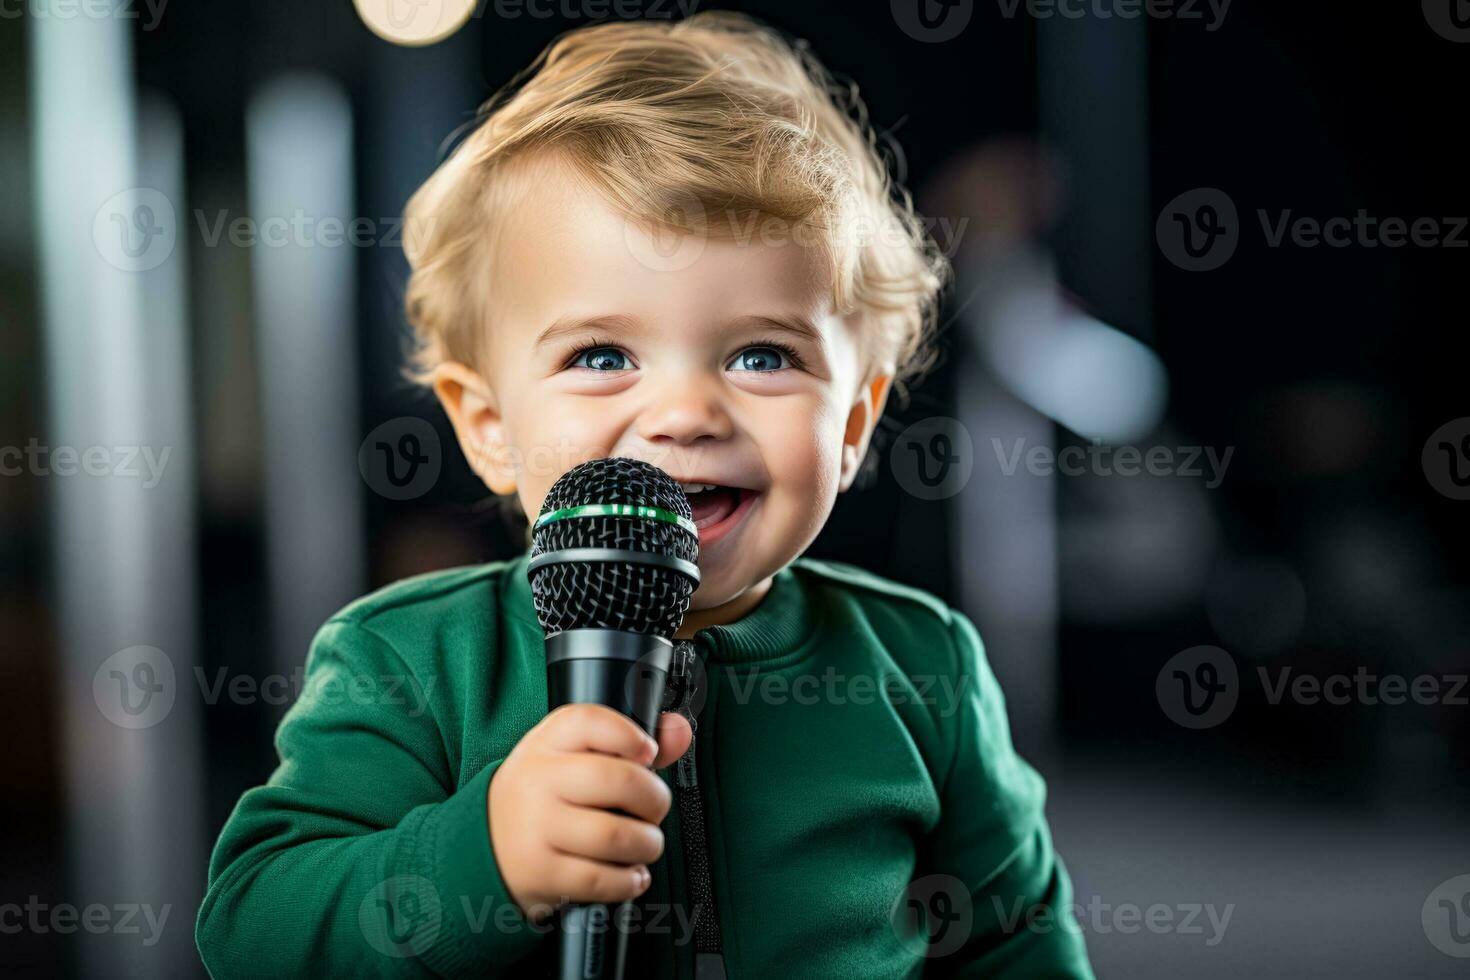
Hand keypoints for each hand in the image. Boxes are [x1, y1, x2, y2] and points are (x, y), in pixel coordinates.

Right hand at [487, 704, 692, 922]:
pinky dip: (629, 880)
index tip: (648, 752)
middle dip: (654, 798)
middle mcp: (538, 781)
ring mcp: (538, 828)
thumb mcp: (570, 757)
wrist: (485, 844)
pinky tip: (631, 873)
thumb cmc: (541, 796)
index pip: (588, 721)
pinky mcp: (542, 872)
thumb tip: (678, 733)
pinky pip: (601, 880)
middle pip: (616, 780)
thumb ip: (628, 742)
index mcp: (547, 744)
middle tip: (654, 808)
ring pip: (615, 836)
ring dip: (648, 844)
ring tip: (645, 843)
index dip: (629, 734)